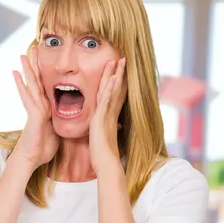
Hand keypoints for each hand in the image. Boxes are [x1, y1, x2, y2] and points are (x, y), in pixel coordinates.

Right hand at [11, 48, 59, 170]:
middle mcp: (38, 106)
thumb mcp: (56, 132)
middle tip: (33, 49)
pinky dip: (22, 85)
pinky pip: (27, 96)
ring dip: (27, 69)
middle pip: (37, 81)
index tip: (43, 61)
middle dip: (35, 66)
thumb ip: (58, 122)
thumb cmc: (42, 148)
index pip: (45, 87)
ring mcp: (34, 109)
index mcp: (46, 109)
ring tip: (23, 55)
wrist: (31, 158)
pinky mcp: (33, 114)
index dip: (44, 73)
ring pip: (31, 85)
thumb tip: (66, 120)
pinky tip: (16, 73)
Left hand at [90, 58, 126, 174]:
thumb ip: (103, 129)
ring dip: (115, 76)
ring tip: (118, 62)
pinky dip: (110, 89)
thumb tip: (107, 128)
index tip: (119, 71)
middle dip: (118, 74)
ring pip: (112, 91)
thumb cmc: (102, 153)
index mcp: (109, 116)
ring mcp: (107, 115)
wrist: (106, 163)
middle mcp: (110, 113)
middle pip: (115, 89)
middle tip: (122, 59)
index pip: (114, 95)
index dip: (117, 82)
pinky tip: (113, 79)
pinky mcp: (103, 119)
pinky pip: (107, 101)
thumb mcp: (101, 137)